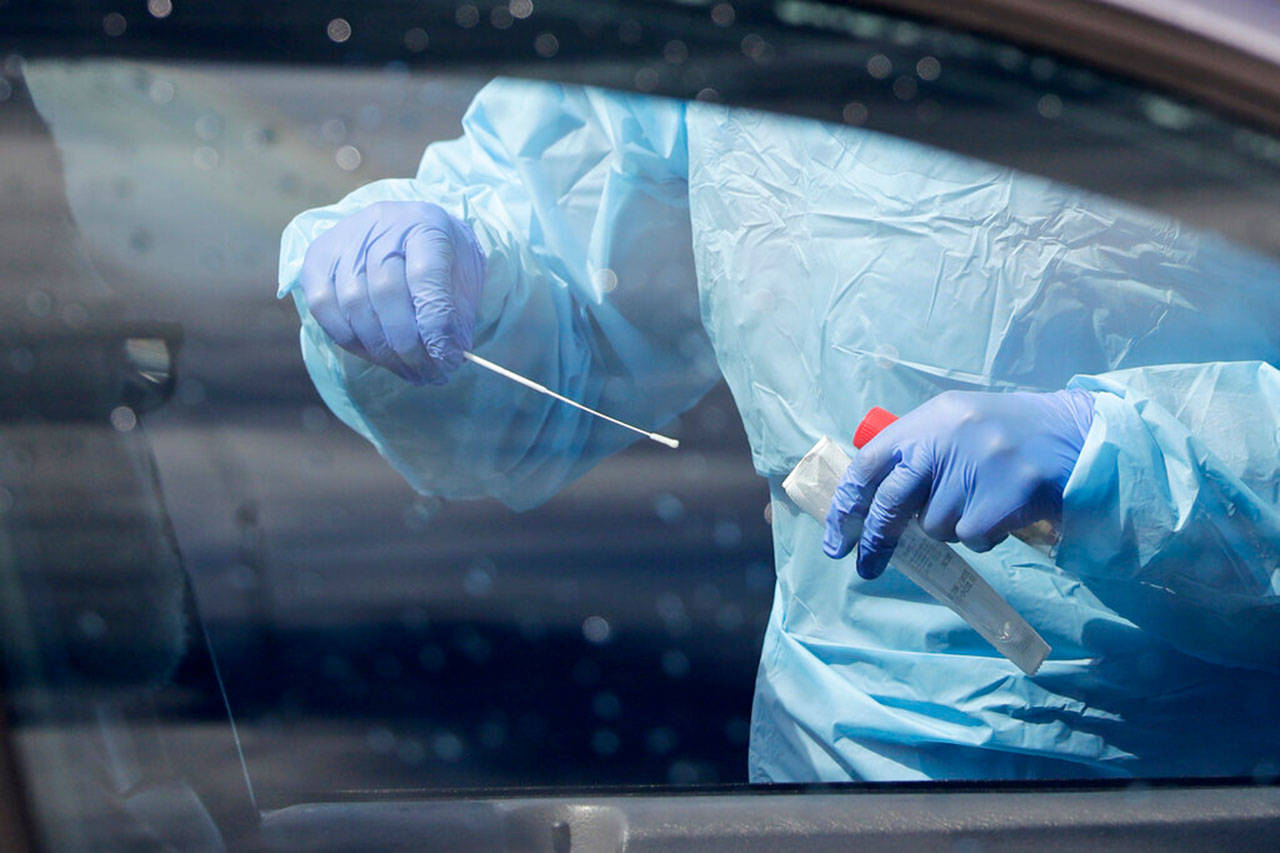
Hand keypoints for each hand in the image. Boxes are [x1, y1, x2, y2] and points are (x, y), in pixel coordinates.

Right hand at [300, 201, 484, 384]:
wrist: (406, 232)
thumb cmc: (441, 260)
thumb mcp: (463, 280)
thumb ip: (456, 316)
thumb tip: (446, 358)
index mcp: (425, 223)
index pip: (425, 274)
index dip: (435, 322)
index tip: (447, 358)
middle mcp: (381, 224)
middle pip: (385, 291)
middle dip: (407, 344)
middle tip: (427, 374)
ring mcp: (345, 239)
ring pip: (353, 303)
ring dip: (380, 349)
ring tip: (407, 370)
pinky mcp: (318, 257)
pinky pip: (323, 306)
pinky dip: (349, 339)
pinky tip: (375, 354)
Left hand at [823, 389, 1094, 578]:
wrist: (1072, 434)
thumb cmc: (1002, 434)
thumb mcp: (952, 426)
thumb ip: (913, 455)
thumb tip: (867, 506)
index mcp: (926, 423)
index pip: (868, 465)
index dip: (845, 506)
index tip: (836, 538)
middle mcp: (944, 442)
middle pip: (890, 504)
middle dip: (874, 540)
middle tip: (865, 567)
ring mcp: (974, 471)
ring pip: (936, 527)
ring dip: (952, 526)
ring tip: (980, 498)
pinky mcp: (1001, 500)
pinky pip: (971, 539)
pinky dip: (983, 536)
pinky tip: (1001, 510)